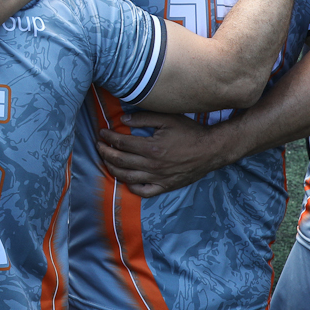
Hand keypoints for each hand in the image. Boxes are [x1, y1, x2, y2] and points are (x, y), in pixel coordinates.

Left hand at [94, 111, 227, 196]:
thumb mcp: (167, 118)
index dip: (108, 137)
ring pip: (127, 177)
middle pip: (120, 161)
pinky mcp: (166, 186)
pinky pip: (143, 191)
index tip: (102, 132)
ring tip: (106, 160)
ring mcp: (159, 178)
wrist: (211, 150)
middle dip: (105, 152)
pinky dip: (131, 187)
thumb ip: (144, 118)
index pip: (121, 143)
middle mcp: (153, 165)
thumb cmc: (189, 132)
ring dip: (112, 169)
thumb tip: (123, 118)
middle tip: (98, 145)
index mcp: (152, 148)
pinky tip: (125, 179)